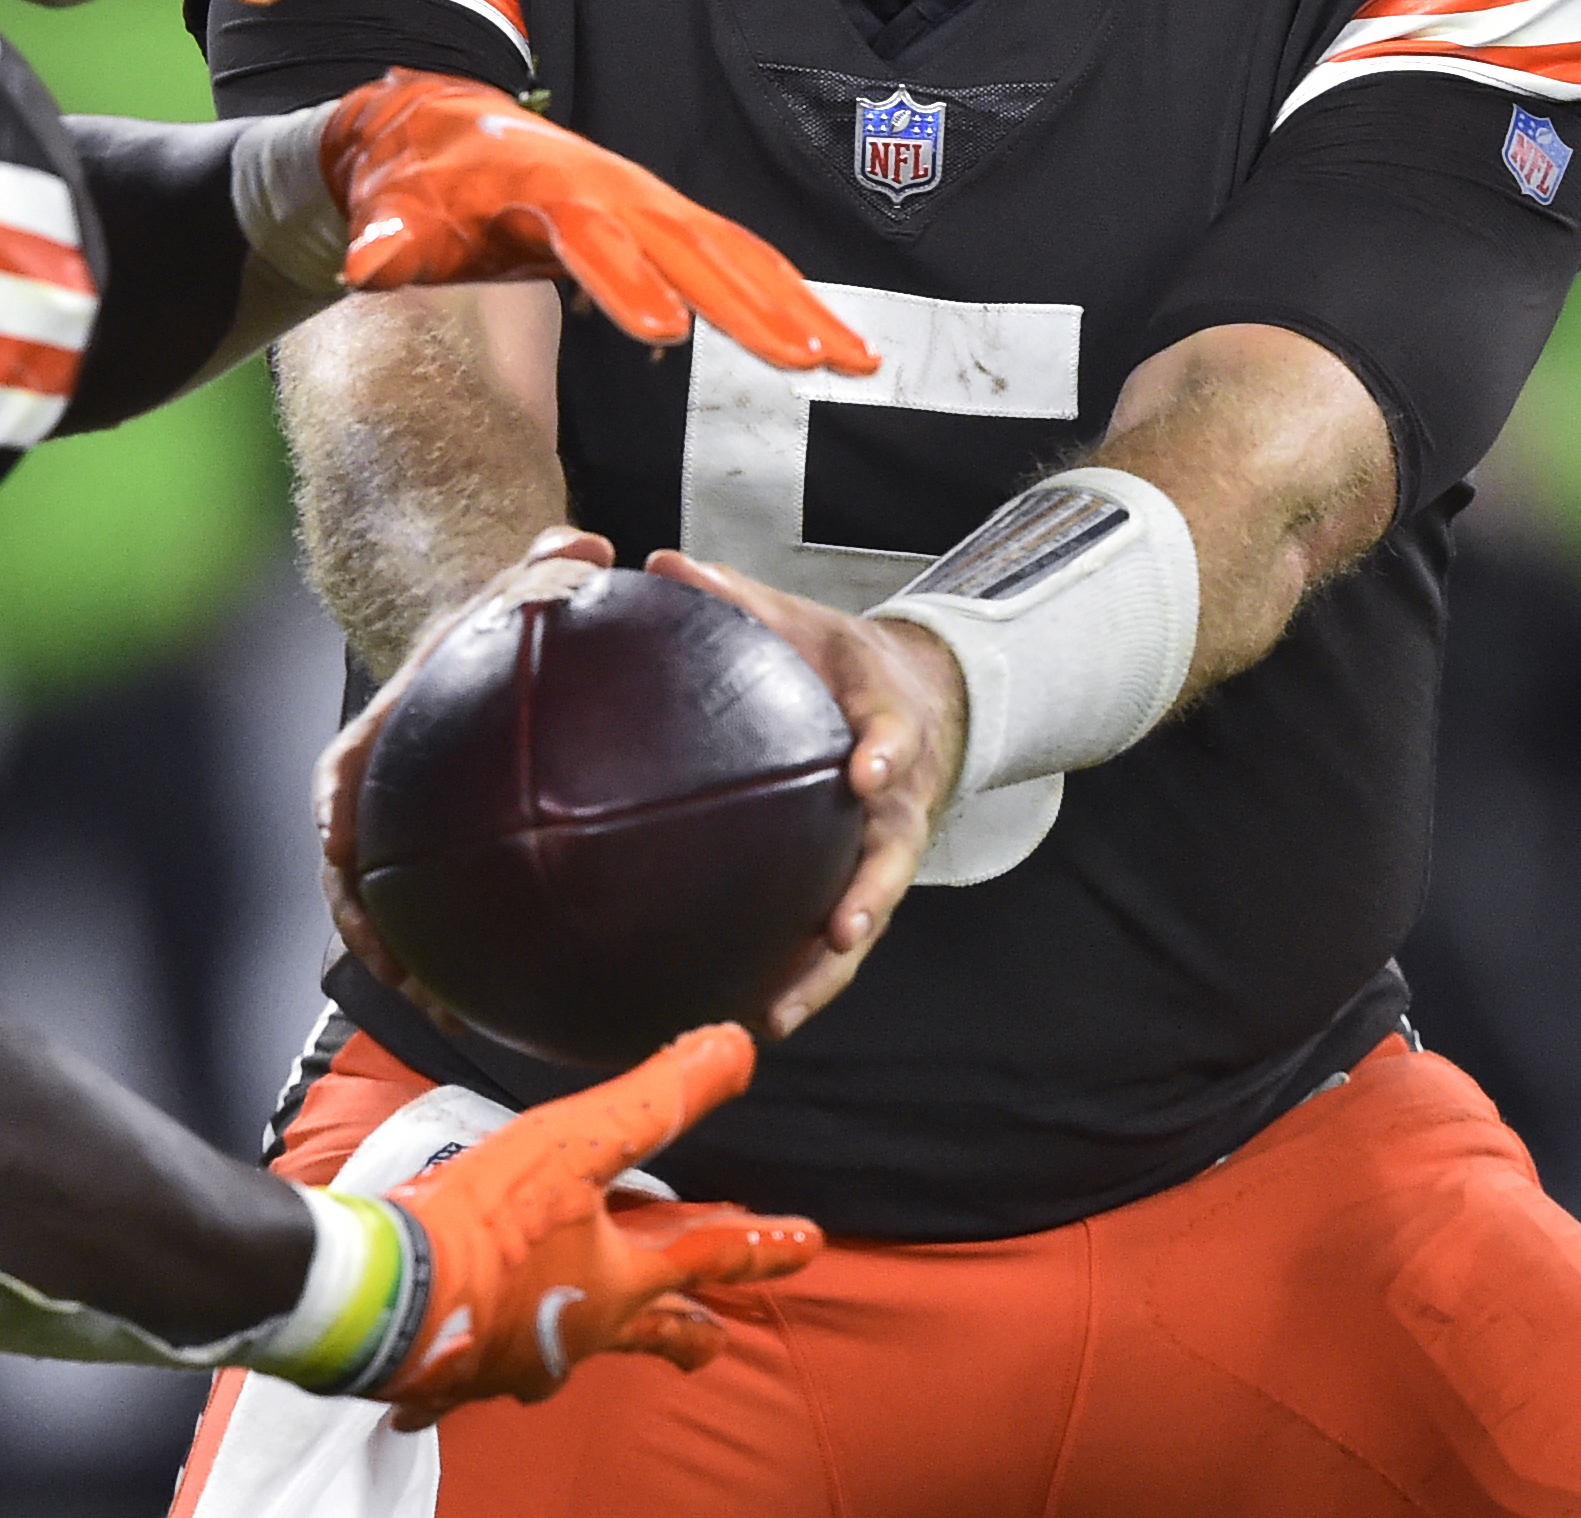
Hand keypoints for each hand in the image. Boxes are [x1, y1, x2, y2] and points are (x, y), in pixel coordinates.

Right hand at [316, 528, 614, 1011]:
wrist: (493, 645)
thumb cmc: (506, 620)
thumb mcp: (526, 580)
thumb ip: (550, 562)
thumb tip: (586, 544)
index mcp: (389, 728)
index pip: (343, 770)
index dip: (334, 810)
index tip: (336, 845)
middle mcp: (390, 791)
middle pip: (353, 865)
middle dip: (365, 922)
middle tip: (396, 968)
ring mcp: (415, 833)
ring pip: (396, 908)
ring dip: (412, 963)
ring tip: (451, 1015)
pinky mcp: (455, 864)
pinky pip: (451, 919)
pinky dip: (469, 963)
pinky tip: (516, 1002)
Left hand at [320, 72, 874, 373]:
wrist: (436, 125)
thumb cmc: (414, 181)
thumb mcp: (388, 207)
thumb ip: (386, 239)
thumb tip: (364, 261)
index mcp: (542, 190)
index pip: (589, 237)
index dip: (624, 281)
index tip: (665, 332)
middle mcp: (611, 190)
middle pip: (690, 248)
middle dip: (750, 304)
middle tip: (806, 359)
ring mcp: (647, 201)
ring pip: (732, 253)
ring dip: (794, 304)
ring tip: (850, 359)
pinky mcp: (664, 218)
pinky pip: (736, 255)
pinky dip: (787, 292)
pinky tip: (829, 337)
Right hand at [369, 1023, 819, 1425]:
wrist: (385, 1297)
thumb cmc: (486, 1223)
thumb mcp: (576, 1141)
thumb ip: (656, 1098)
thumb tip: (736, 1048)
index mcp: (620, 1282)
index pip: (709, 1256)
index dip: (763, 1244)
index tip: (808, 1241)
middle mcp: (584, 1330)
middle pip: (654, 1330)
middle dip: (688, 1329)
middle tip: (716, 1336)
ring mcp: (525, 1357)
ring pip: (578, 1348)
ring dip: (597, 1332)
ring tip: (591, 1324)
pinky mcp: (466, 1368)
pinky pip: (496, 1366)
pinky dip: (500, 1355)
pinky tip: (481, 1349)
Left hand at [646, 551, 963, 1039]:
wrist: (916, 700)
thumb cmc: (845, 664)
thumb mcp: (805, 622)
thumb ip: (740, 599)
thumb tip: (664, 563)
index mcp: (889, 728)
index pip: (897, 737)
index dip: (888, 754)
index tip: (870, 772)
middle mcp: (895, 804)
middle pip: (891, 861)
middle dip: (867, 900)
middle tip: (841, 934)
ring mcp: (882, 852)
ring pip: (864, 922)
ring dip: (827, 972)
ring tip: (779, 1014)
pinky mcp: (858, 887)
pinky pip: (829, 945)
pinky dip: (799, 982)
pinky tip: (745, 1018)